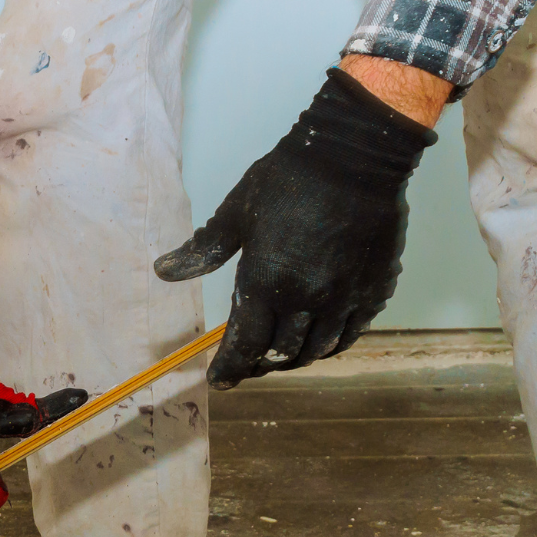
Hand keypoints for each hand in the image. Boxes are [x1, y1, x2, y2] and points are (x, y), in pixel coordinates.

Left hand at [154, 67, 436, 388]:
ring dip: (294, 358)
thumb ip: (205, 249)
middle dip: (260, 364)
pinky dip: (330, 345)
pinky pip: (349, 334)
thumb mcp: (238, 212)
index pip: (245, 343)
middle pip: (280, 353)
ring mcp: (344, 298)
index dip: (230, 367)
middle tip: (249, 363)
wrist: (356, 156)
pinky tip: (319, 340)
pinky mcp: (373, 291)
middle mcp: (307, 300)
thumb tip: (163, 271)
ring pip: (316, 349)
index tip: (220, 380)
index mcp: (268, 282)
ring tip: (280, 355)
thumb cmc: (289, 179)